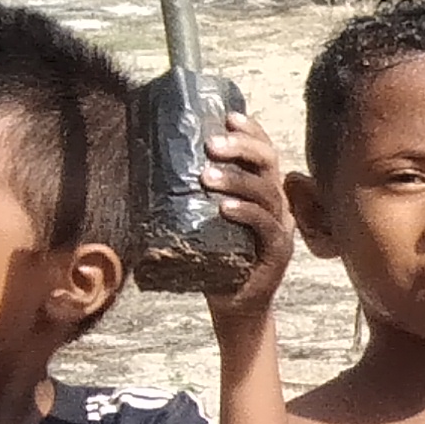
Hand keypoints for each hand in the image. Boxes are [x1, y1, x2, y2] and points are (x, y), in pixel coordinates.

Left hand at [201, 111, 294, 318]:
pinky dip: (247, 213)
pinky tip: (225, 208)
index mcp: (262, 193)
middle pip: (270, 165)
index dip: (251, 132)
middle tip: (212, 145)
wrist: (234, 306)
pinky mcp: (277, 253)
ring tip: (207, 176)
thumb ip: (189, 198)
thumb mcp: (202, 222)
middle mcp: (277, 206)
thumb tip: (144, 165)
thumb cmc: (214, 261)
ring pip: (267, 193)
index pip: (264, 153)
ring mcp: (280, 229)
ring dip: (237, 180)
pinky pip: (267, 227)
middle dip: (243, 148)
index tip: (229, 117)